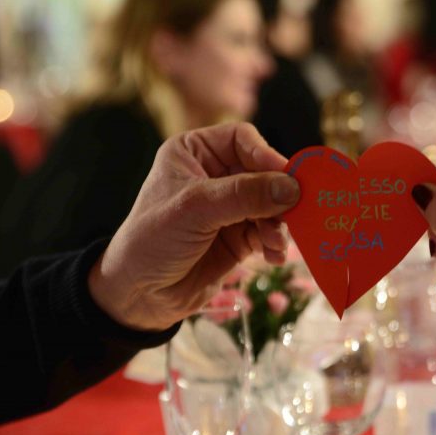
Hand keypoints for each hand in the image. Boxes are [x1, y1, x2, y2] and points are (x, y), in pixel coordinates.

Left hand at [88, 123, 299, 330]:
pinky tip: (274, 256)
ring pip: (272, 204)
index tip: (288, 178)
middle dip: (279, 195)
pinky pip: (269, 231)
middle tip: (295, 213)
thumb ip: (245, 195)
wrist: (139, 295)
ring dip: (279, 223)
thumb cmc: (153, 240)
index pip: (242, 139)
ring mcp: (229, 207)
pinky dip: (275, 242)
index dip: (266, 155)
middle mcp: (214, 175)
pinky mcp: (239, 237)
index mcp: (195, 153)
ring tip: (275, 243)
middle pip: (264, 173)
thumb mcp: (196, 209)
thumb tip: (293, 187)